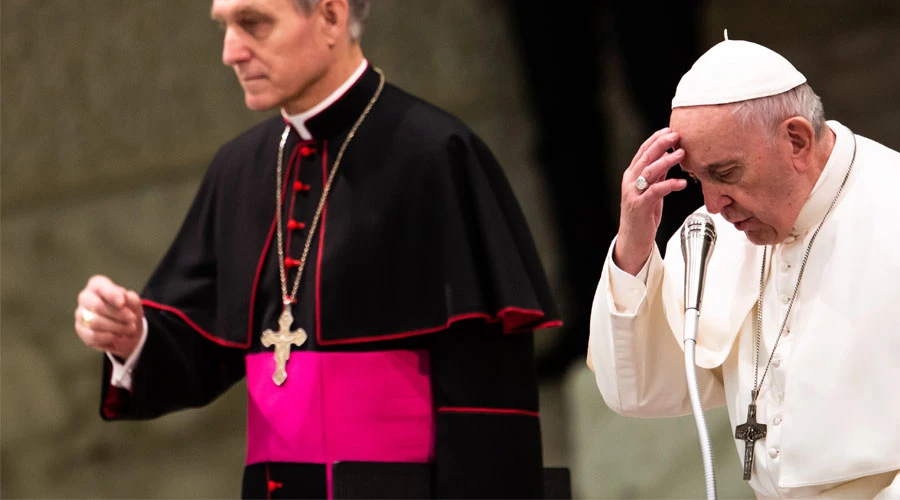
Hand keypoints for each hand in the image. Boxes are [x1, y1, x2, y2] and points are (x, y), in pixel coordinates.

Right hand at [74, 275, 144, 358]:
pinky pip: (93, 336)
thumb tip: (121, 298)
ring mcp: (80, 314)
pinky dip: (110, 338)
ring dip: (117, 328)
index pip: (100, 286)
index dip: (112, 294)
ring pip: (95, 322)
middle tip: (133, 320)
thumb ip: (128, 297)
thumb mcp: (133, 302)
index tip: (123, 303)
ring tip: (130, 329)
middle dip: (118, 315)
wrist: (127, 329)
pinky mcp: (81, 330)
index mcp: (97, 285)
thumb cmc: (128, 310)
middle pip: (97, 306)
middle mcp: (85, 297)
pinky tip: (119, 337)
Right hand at [613, 128, 687, 274]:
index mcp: (631, 176)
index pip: (643, 152)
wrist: (633, 241)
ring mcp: (633, 194)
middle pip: (645, 157)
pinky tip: (682, 182)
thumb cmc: (643, 217)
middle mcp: (630, 182)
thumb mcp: (651, 191)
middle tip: (676, 135)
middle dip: (660, 144)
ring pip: (649, 171)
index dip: (655, 139)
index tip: (669, 130)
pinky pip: (655, 191)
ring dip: (666, 161)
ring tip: (681, 154)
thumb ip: (657, 175)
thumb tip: (668, 157)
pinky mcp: (640, 207)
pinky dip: (670, 185)